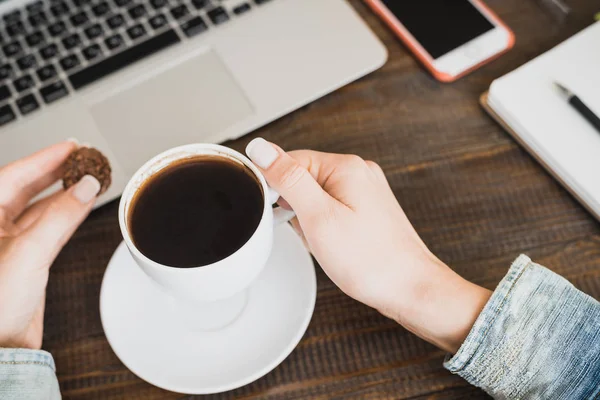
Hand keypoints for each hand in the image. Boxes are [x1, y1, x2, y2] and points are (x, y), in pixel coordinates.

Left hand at [0, 142, 100, 348]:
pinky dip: (68, 215)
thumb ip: (60, 217)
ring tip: (89, 179)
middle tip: (82, 158)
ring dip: (65, 194)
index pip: (13, 176)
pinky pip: (50, 228)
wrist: (2, 347)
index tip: (70, 147)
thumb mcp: (28, 254)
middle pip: (25, 188)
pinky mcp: (27, 260)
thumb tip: (85, 187)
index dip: (44, 159)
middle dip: (55, 172)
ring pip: (41, 208)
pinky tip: (82, 204)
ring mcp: (10, 245)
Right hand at [246, 138, 490, 352]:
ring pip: (315, 199)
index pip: (290, 161)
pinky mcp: (368, 209)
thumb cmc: (370, 260)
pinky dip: (325, 228)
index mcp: (346, 166)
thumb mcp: (318, 217)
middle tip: (313, 234)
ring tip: (328, 243)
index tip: (279, 214)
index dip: (277, 189)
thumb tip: (261, 147)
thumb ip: (288, 179)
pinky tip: (336, 246)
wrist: (411, 289)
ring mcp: (366, 191)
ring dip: (311, 222)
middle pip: (303, 180)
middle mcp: (359, 173)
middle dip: (297, 211)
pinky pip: (331, 211)